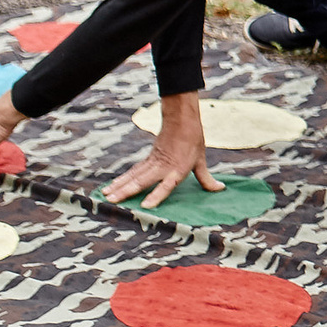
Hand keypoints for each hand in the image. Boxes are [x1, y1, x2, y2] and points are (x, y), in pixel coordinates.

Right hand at [101, 94, 218, 208]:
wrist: (181, 120)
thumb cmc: (193, 141)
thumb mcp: (201, 161)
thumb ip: (206, 179)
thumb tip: (220, 189)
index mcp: (177, 169)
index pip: (166, 185)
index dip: (156, 195)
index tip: (145, 206)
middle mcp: (162, 167)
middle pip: (142, 181)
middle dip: (127, 192)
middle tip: (113, 201)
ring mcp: (153, 162)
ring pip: (133, 176)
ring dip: (119, 186)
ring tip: (106, 195)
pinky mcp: (147, 159)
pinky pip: (133, 171)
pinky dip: (121, 179)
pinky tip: (111, 186)